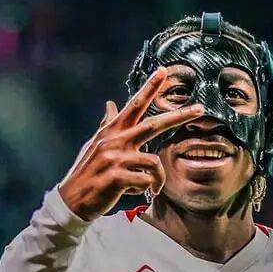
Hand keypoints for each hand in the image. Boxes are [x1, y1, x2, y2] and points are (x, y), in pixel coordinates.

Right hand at [58, 67, 204, 220]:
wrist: (72, 200)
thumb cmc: (88, 173)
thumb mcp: (94, 145)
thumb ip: (106, 124)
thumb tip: (110, 104)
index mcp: (112, 132)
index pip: (134, 105)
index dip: (149, 88)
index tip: (164, 71)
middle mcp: (115, 140)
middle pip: (154, 124)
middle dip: (179, 116)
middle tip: (200, 108)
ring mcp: (116, 158)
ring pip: (154, 162)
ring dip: (157, 179)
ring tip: (151, 188)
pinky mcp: (117, 177)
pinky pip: (146, 181)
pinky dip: (145, 189)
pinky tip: (134, 192)